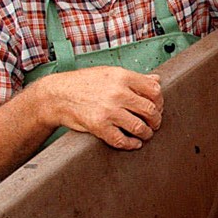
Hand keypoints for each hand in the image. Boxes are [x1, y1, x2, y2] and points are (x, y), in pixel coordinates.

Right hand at [40, 66, 162, 149]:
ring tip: (145, 134)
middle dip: (156, 120)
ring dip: (147, 134)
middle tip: (154, 124)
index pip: (154, 90)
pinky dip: (132, 144)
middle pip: (151, 110)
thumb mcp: (110, 73)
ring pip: (140, 127)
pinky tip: (134, 143)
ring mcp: (109, 110)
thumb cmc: (83, 83)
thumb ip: (135, 78)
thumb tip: (157, 80)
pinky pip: (122, 140)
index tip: (157, 107)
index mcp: (122, 76)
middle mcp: (118, 93)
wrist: (57, 95)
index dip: (160, 102)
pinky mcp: (99, 126)